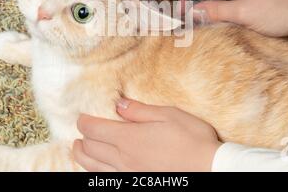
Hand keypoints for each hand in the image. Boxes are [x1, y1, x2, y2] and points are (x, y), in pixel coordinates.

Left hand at [73, 98, 220, 171]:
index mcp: (129, 138)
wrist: (209, 169)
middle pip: (89, 149)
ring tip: (78, 149)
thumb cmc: (191, 139)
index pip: (94, 129)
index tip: (81, 117)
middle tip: (79, 132)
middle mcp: (123, 159)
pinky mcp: (136, 183)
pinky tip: (98, 168)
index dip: (84, 122)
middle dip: (81, 138)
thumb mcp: (168, 115)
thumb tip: (119, 104)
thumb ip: (139, 110)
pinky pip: (107, 179)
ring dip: (82, 156)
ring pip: (93, 167)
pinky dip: (96, 172)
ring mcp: (128, 175)